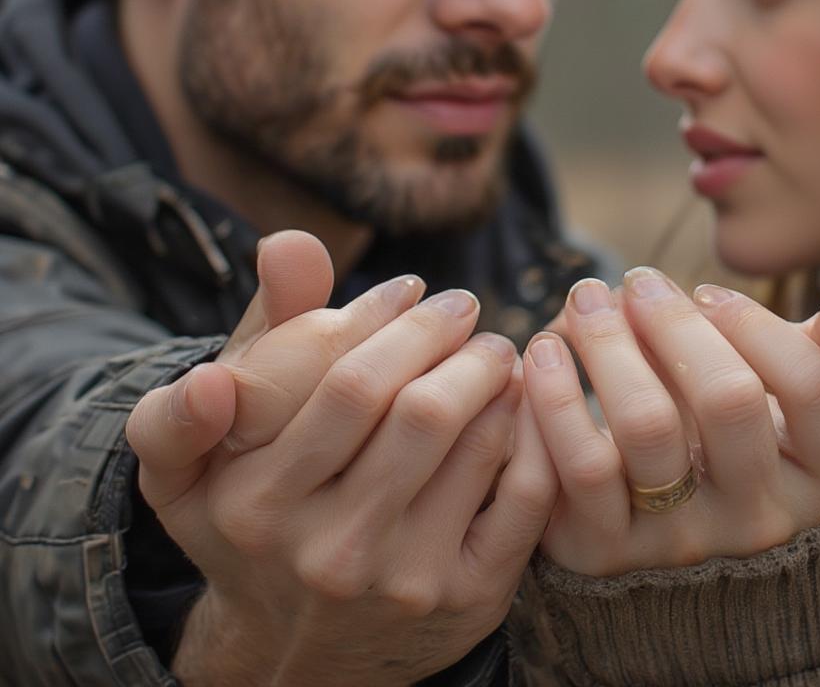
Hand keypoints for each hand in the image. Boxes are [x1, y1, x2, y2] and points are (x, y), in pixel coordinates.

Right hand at [126, 231, 556, 685]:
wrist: (300, 648)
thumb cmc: (262, 517)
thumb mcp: (217, 443)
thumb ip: (256, 337)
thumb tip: (287, 240)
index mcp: (255, 499)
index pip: (346, 379)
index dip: (392, 319)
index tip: (413, 289)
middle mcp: (326, 548)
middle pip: (419, 409)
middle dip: (453, 339)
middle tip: (465, 310)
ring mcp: (400, 580)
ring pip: (475, 443)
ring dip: (498, 375)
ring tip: (496, 348)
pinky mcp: (466, 600)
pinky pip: (525, 496)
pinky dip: (535, 432)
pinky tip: (524, 403)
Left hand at [521, 266, 819, 576]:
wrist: (687, 545)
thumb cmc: (753, 445)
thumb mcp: (807, 403)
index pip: (811, 386)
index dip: (755, 322)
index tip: (706, 292)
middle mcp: (763, 520)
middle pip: (725, 399)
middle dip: (674, 320)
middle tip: (635, 280)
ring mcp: (683, 543)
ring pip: (645, 426)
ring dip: (608, 344)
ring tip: (586, 300)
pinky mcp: (605, 551)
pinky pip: (574, 467)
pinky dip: (553, 395)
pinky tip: (543, 350)